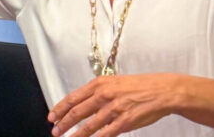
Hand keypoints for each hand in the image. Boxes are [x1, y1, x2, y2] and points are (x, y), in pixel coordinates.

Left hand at [48, 73, 181, 136]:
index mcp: (99, 84)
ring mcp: (114, 109)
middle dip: (63, 123)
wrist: (162, 91)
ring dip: (76, 134)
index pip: (73, 98)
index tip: (51, 116)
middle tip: (55, 130)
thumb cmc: (138, 87)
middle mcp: (104, 95)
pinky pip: (106, 133)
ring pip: (89, 125)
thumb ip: (97, 92)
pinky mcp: (125, 121)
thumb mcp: (113, 83)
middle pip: (77, 112)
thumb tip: (80, 103)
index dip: (60, 108)